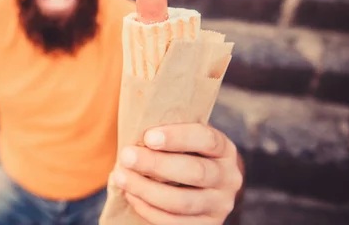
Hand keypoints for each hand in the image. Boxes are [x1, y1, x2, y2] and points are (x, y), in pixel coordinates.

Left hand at [110, 123, 242, 224]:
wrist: (201, 187)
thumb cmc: (182, 154)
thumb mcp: (183, 139)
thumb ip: (166, 134)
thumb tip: (132, 132)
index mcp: (224, 149)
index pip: (206, 139)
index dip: (177, 137)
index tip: (148, 137)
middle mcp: (228, 177)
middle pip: (195, 171)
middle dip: (156, 164)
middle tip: (126, 156)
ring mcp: (220, 205)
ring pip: (182, 202)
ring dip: (146, 189)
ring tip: (120, 177)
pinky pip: (176, 222)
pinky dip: (149, 210)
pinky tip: (131, 196)